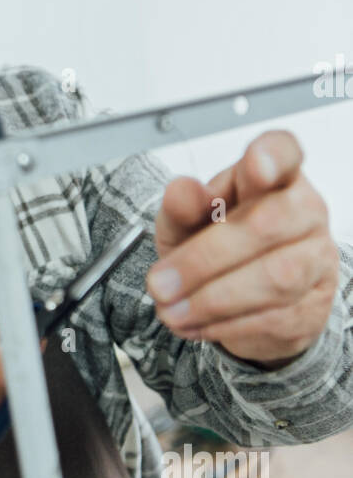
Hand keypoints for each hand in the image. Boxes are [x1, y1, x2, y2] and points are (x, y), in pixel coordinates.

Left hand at [146, 130, 338, 366]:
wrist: (238, 302)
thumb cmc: (215, 245)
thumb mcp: (186, 223)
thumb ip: (181, 206)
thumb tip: (182, 191)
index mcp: (274, 177)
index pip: (284, 152)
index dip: (272, 156)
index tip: (255, 164)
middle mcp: (305, 211)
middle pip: (268, 224)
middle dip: (204, 259)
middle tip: (160, 282)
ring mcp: (317, 258)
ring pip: (276, 277)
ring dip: (212, 299)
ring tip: (172, 310)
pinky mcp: (314, 305)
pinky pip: (276, 317)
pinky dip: (228, 325)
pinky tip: (198, 324)